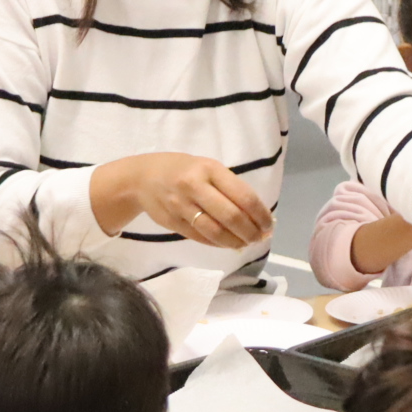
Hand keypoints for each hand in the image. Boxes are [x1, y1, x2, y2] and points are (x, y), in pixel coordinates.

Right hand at [96, 152, 274, 249]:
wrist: (141, 177)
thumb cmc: (183, 170)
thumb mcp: (207, 167)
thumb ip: (229, 187)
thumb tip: (257, 214)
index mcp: (209, 169)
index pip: (243, 196)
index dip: (260, 215)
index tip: (269, 225)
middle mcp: (195, 186)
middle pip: (231, 216)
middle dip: (251, 232)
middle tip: (260, 238)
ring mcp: (181, 206)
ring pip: (215, 231)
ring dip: (235, 241)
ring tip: (245, 243)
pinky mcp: (172, 222)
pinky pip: (200, 237)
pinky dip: (218, 244)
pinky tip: (228, 244)